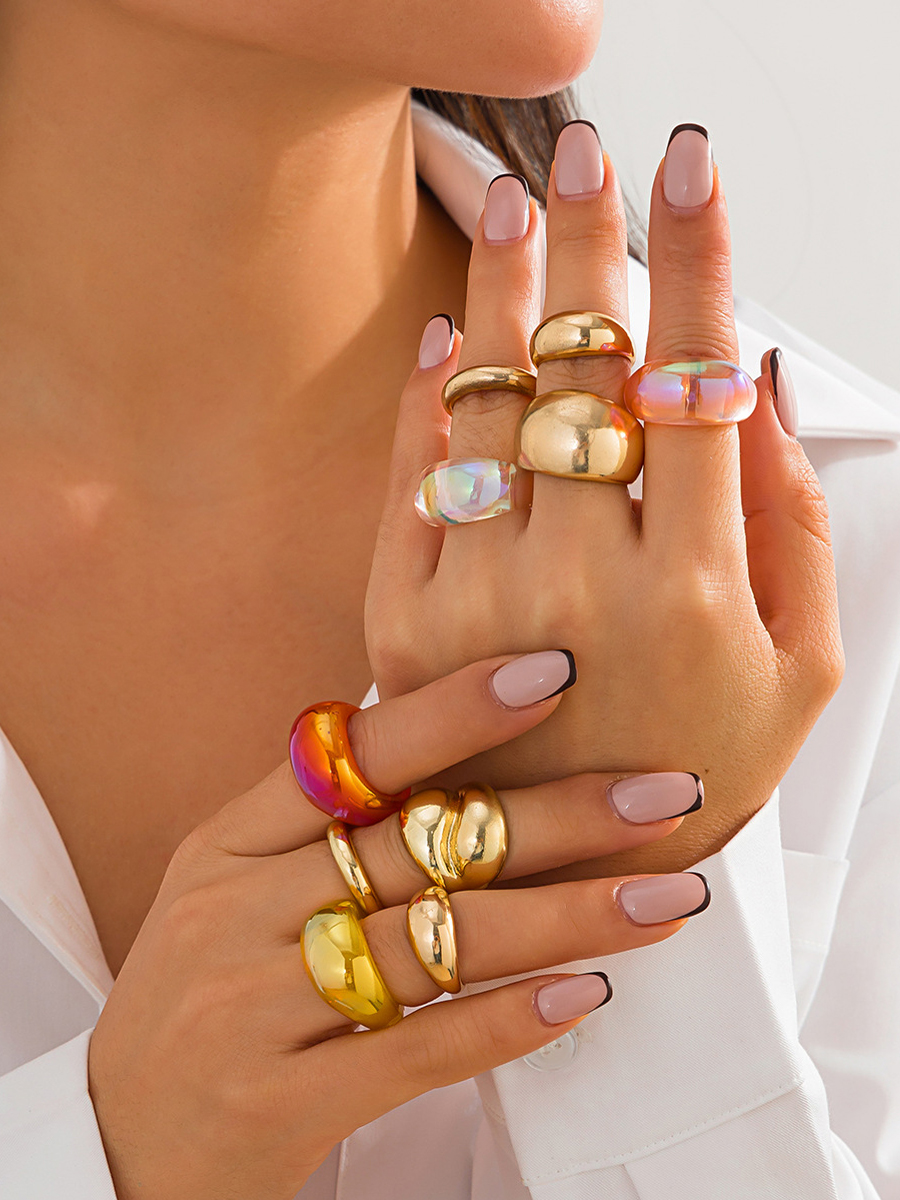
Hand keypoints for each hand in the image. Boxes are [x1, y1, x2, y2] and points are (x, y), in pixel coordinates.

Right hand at [88, 652, 703, 1199]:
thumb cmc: (205, 995)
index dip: (455, 710)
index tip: (554, 673)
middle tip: (665, 792)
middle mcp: (234, 911)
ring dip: (566, 916)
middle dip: (555, 815)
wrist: (121, 1146)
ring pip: (433, 944)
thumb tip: (448, 736)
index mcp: (226, 844)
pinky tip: (586, 993)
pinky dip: (507, 1018)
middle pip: (417, 846)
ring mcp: (249, 1008)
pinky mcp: (277, 1102)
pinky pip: (414, 1051)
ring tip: (666, 895)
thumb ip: (320, 823)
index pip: (352, 757)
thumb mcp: (231, 889)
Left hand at [366, 125, 842, 875]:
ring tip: (512, 206)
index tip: (695, 170)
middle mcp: (578, 587)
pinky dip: (427, 399)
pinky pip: (409, 482)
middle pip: (580, 373)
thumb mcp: (799, 671)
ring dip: (501, 292)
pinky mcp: (402, 623)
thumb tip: (754, 386)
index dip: (698, 260)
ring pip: (487, 407)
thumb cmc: (697, 768)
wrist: (569, 875)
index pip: (693, 383)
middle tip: (588, 150)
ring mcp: (476, 603)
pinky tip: (448, 335)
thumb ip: (792, 525)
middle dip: (589, 242)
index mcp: (692, 591)